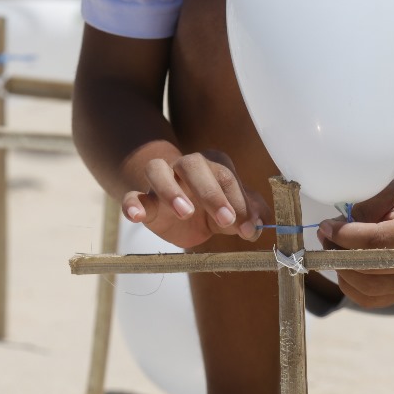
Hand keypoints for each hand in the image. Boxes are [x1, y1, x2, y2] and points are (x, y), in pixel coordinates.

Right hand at [122, 149, 269, 248]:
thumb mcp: (234, 212)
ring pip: (158, 171)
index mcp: (214, 165)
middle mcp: (186, 166)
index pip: (228, 177)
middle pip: (194, 166)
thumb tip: (261, 225)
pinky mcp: (143, 199)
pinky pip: (132, 196)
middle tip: (225, 220)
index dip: (240, 202)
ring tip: (185, 212)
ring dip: (171, 190)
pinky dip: (132, 204)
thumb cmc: (212, 207)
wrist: (179, 212)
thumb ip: (251, 215)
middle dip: (212, 193)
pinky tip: (136, 216)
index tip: (249, 228)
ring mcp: (161, 180)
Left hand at [316, 180, 393, 308]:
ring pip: (366, 288)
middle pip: (368, 268)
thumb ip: (360, 210)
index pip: (375, 241)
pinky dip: (349, 285)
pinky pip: (367, 299)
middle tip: (326, 238)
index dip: (344, 235)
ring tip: (334, 251)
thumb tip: (328, 231)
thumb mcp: (385, 193)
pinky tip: (345, 267)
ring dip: (342, 270)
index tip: (326, 226)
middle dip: (339, 253)